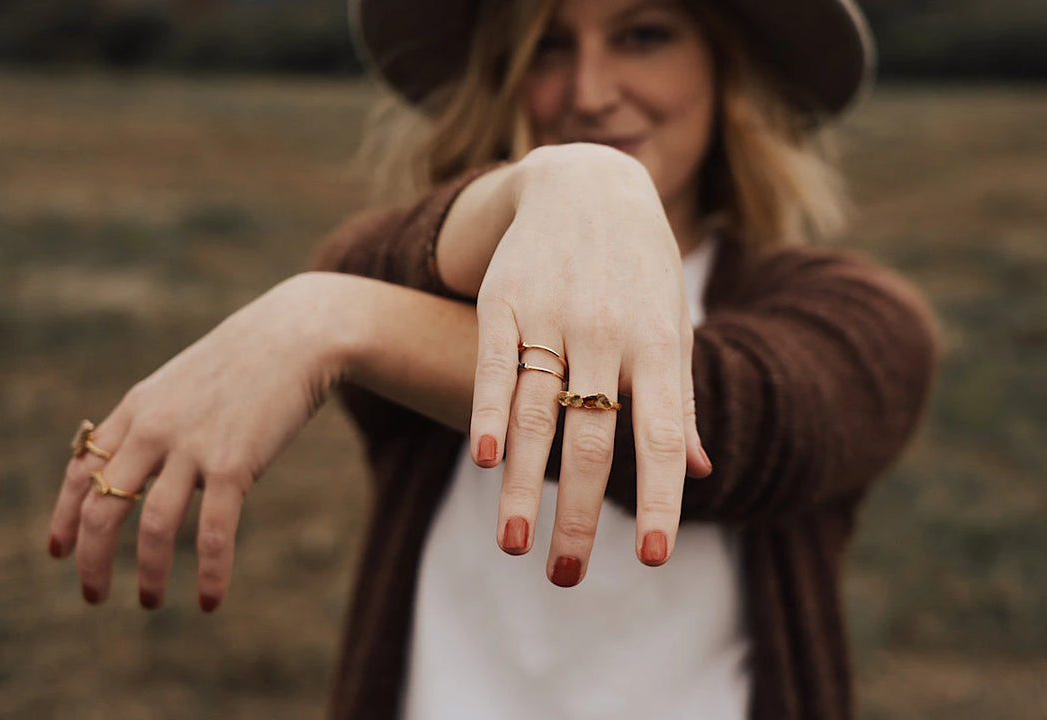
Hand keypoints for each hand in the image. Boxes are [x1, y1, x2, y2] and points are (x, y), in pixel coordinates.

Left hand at [48, 273, 354, 610]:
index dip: (64, 516)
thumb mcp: (184, 383)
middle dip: (92, 559)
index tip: (59, 552)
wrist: (295, 336)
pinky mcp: (233, 463)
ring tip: (150, 602)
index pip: (80, 470)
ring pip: (152, 526)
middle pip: (101, 505)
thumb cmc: (245, 360)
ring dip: (148, 574)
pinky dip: (211, 572)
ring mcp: (191, 447)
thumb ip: (159, 420)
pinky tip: (211, 600)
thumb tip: (147, 466)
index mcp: (138, 409)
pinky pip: (214, 531)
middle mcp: (153, 429)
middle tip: (94, 595)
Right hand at [469, 144, 710, 585]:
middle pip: (593, 437)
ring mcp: (553, 314)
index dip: (658, 497)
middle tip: (565, 577)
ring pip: (539, 412)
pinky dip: (490, 412)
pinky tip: (486, 461)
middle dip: (578, 511)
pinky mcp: (505, 299)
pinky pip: (495, 363)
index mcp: (658, 344)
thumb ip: (679, 398)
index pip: (661, 435)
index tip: (651, 557)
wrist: (587, 180)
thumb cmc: (639, 267)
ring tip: (514, 545)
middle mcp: (608, 332)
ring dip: (524, 483)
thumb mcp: (670, 324)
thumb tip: (703, 472)